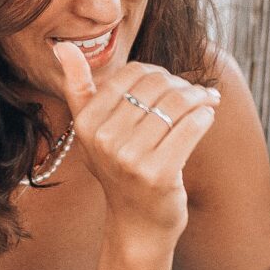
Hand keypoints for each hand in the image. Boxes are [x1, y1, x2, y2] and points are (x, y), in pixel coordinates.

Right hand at [53, 42, 218, 239]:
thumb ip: (78, 88)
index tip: (171, 84)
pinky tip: (207, 116)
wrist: (138, 223)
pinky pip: (191, 127)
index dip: (158, 73)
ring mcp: (129, 159)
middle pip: (157, 86)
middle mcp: (103, 140)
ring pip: (177, 103)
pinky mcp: (158, 174)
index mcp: (86, 123)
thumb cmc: (118, 169)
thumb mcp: (91, 130)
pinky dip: (205, 116)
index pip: (133, 73)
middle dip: (182, 84)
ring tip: (206, 101)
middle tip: (196, 93)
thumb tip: (62, 45)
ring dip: (199, 97)